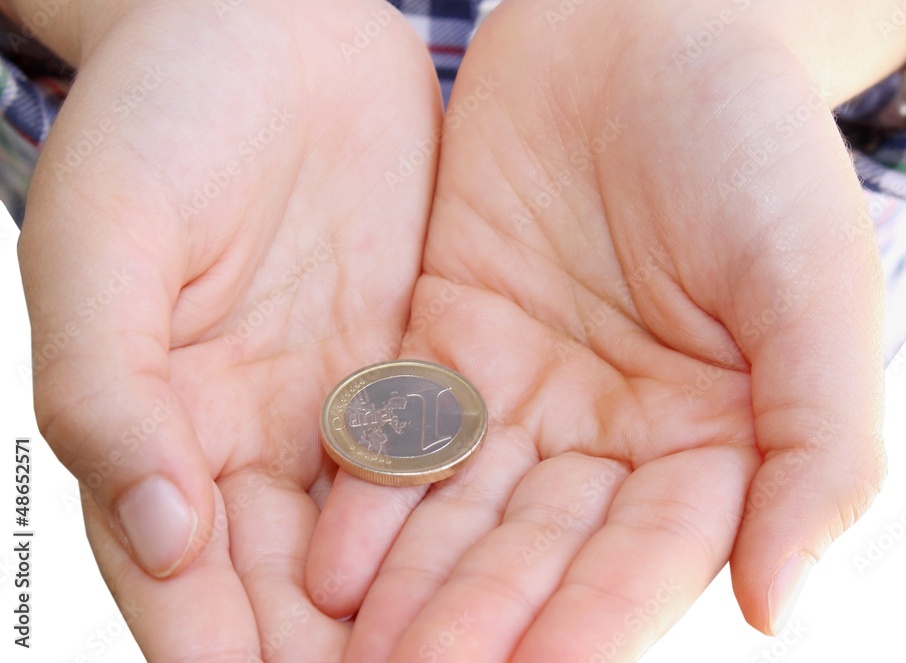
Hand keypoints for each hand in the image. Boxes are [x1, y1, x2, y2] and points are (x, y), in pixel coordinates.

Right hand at [17, 0, 440, 658]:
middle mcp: (254, 442)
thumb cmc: (160, 117)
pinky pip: (444, 466)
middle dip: (345, 661)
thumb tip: (160, 536)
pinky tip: (526, 574)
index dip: (226, 652)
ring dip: (424, 620)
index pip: (189, 581)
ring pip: (381, 548)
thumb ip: (109, 389)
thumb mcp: (104, 242)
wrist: (268, 29)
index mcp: (160, 427)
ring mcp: (339, 412)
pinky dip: (473, 528)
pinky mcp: (415, 371)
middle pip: (291, 592)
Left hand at [306, 1, 888, 659]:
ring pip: (467, 507)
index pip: (652, 554)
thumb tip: (781, 604)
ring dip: (416, 577)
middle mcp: (616, 432)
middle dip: (484, 616)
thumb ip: (817, 442)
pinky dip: (374, 488)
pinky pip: (410, 429)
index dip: (596, 618)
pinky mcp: (451, 340)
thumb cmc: (755, 142)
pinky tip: (331, 551)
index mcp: (715, 436)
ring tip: (357, 642)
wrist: (646, 25)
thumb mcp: (814, 282)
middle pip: (544, 548)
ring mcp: (529, 390)